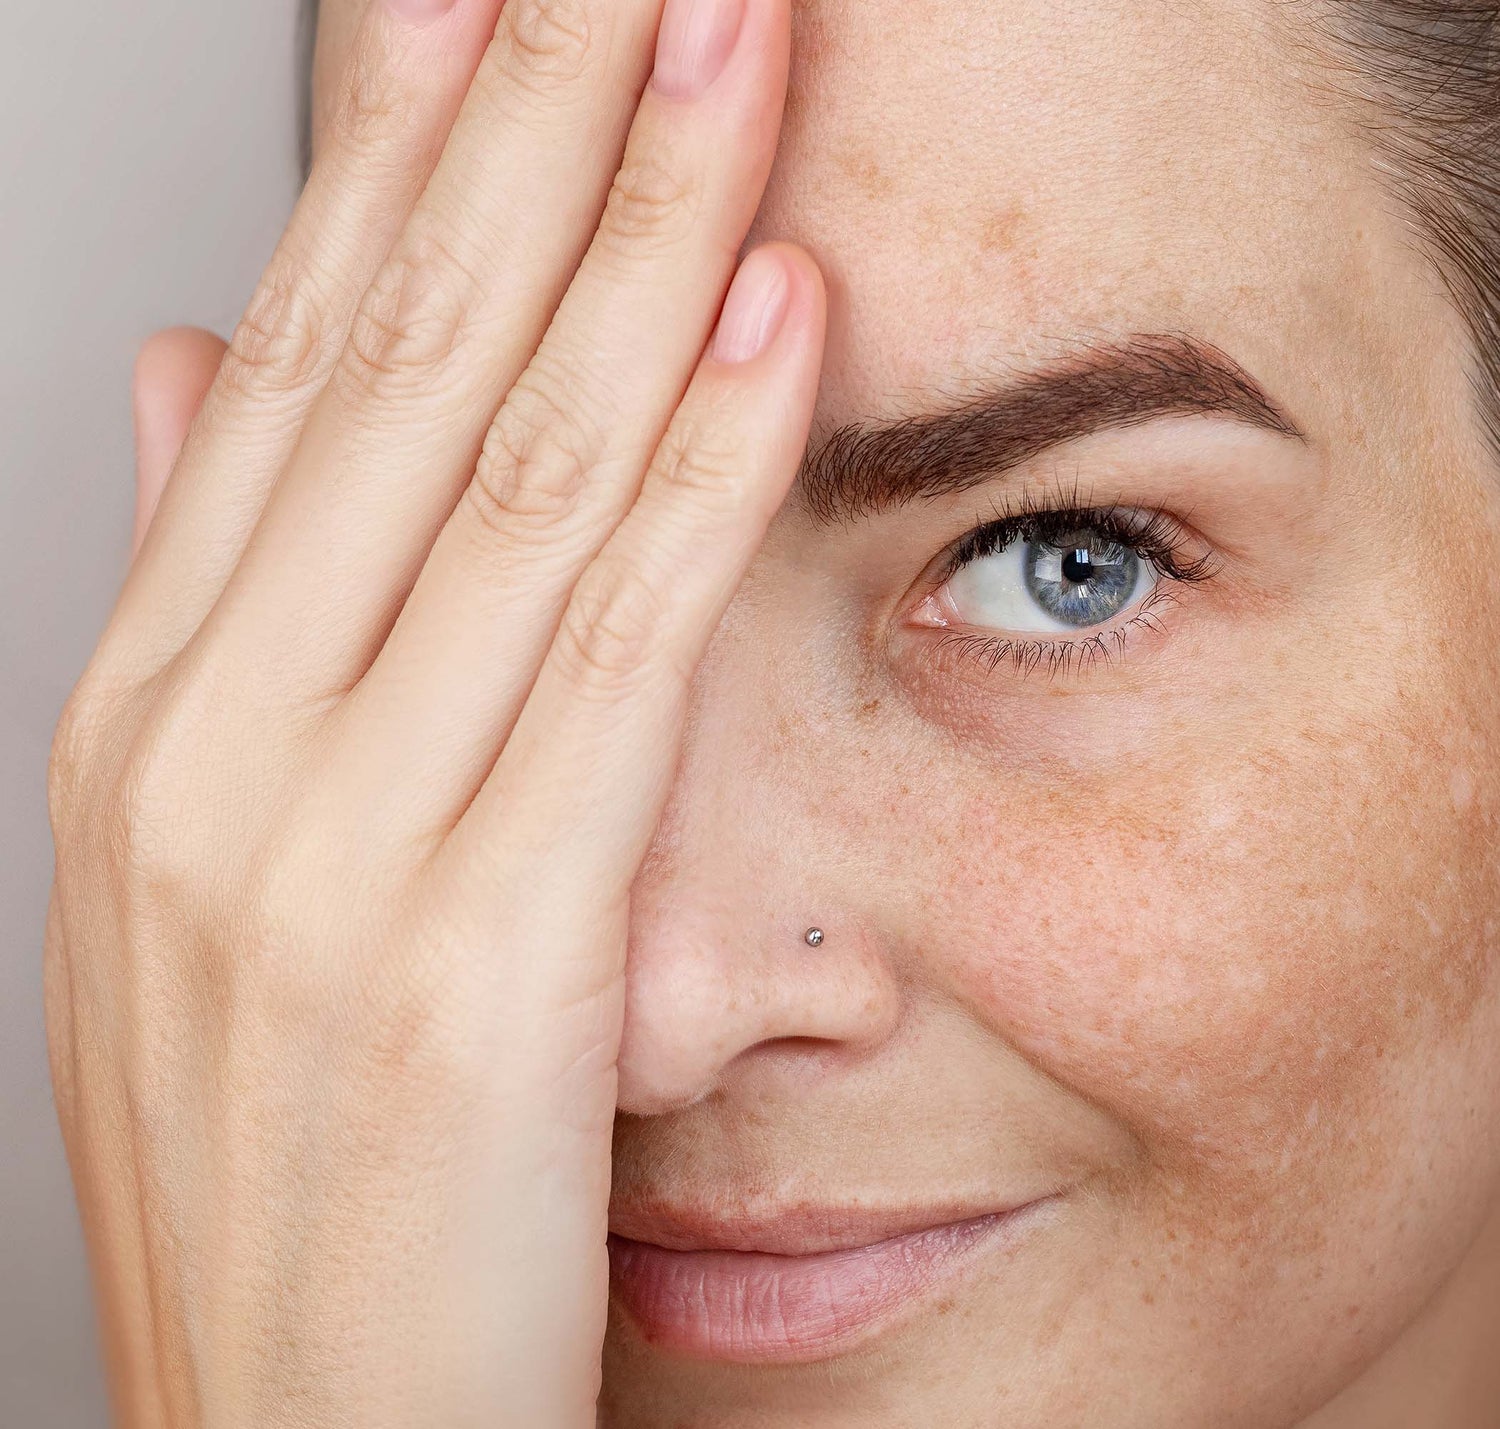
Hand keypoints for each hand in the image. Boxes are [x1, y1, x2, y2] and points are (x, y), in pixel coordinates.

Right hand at [44, 0, 824, 1420]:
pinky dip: (698, 465)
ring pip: (512, 468)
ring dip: (639, 235)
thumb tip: (194, 383)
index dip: (405, 160)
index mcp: (154, 717)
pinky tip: (769, 313)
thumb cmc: (286, 1162)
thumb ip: (217, 613)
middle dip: (534, 131)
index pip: (301, 370)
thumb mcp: (206, 881)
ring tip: (729, 50)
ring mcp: (328, 841)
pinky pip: (611, 647)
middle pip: (403, 368)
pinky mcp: (474, 948)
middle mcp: (216, 745)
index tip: (494, 8)